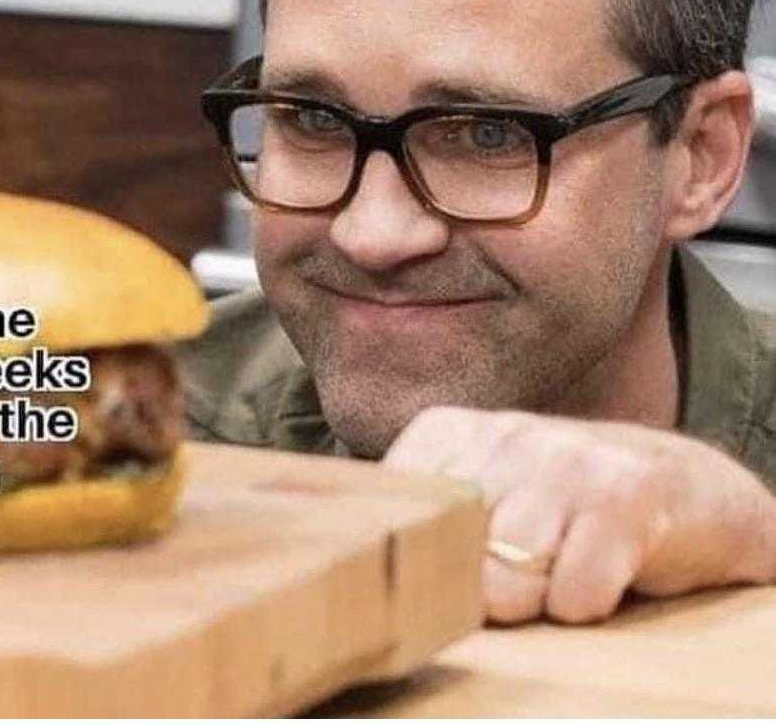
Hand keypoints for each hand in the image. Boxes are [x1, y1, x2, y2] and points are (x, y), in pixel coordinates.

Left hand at [384, 406, 775, 624]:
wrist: (683, 488)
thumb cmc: (556, 504)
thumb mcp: (476, 493)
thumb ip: (417, 520)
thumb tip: (350, 570)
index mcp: (447, 430)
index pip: (393, 515)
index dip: (414, 566)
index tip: (438, 572)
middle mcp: (501, 435)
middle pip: (451, 561)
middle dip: (479, 592)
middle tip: (518, 572)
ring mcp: (562, 460)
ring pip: (507, 584)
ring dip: (534, 602)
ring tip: (556, 570)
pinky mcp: (623, 498)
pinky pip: (574, 595)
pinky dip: (584, 605)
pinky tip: (597, 574)